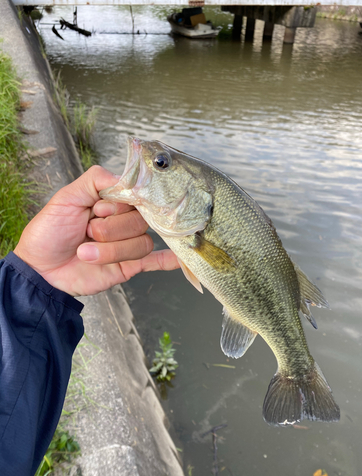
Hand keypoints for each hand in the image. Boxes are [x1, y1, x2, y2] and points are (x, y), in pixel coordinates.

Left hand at [14, 165, 178, 295]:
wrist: (39, 270)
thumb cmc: (48, 232)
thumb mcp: (66, 198)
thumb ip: (96, 180)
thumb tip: (127, 177)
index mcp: (110, 203)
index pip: (135, 197)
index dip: (118, 205)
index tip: (99, 210)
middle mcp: (122, 222)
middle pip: (140, 221)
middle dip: (110, 229)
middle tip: (87, 232)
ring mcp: (126, 245)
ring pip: (141, 243)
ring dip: (112, 250)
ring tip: (86, 253)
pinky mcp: (128, 266)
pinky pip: (155, 261)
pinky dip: (169, 260)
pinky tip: (180, 259)